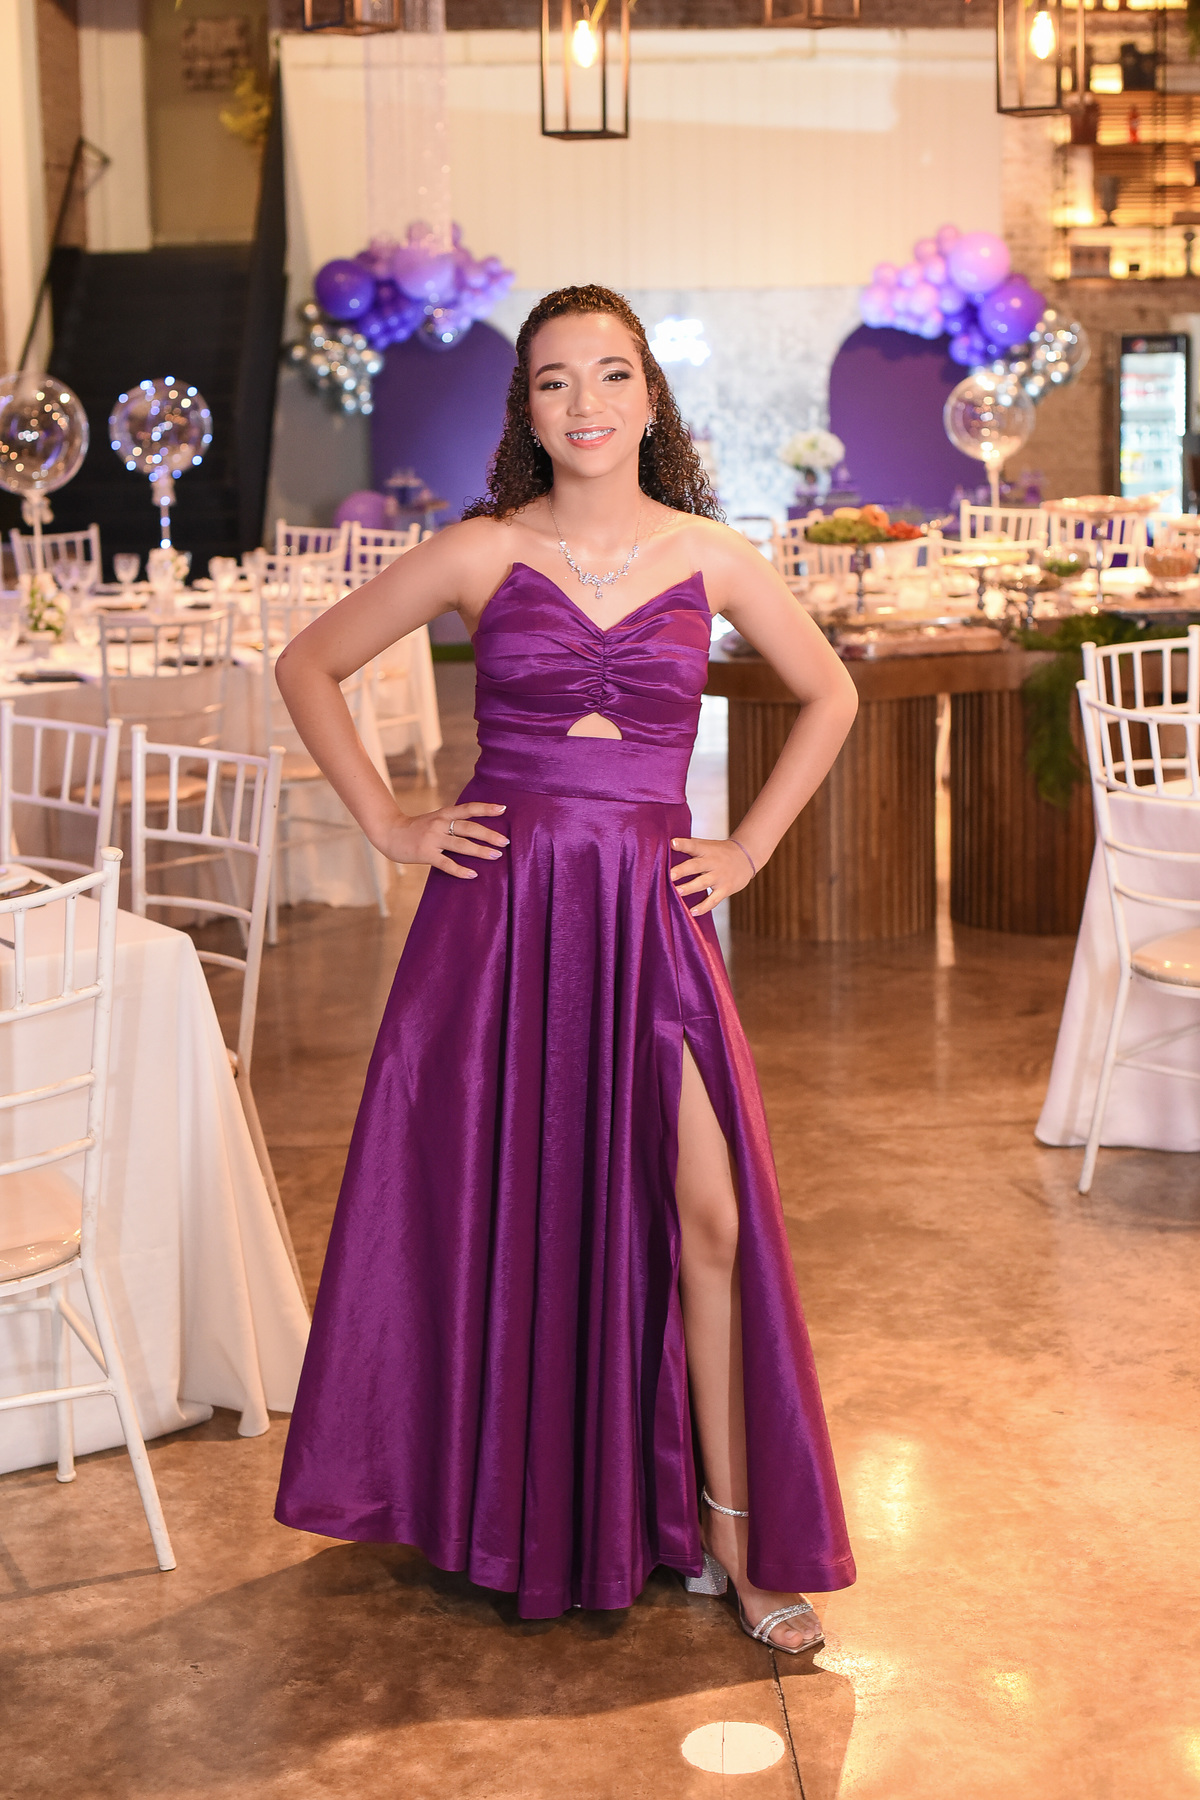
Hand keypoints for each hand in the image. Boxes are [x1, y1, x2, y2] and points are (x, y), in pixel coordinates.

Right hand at [380, 802, 508, 879]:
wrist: (389, 833)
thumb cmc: (416, 828)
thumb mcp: (435, 819)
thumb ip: (452, 821)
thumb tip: (477, 829)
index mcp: (444, 813)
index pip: (468, 808)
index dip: (486, 808)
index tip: (503, 809)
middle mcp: (440, 823)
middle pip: (469, 827)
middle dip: (489, 835)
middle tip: (505, 842)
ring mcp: (432, 839)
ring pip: (461, 845)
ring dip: (480, 851)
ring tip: (496, 856)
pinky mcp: (425, 854)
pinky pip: (446, 863)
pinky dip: (460, 870)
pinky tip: (473, 874)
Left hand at [669, 836, 755, 916]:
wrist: (746, 857)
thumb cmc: (720, 852)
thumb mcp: (707, 845)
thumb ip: (690, 847)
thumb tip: (667, 846)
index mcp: (706, 849)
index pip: (693, 845)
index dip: (683, 844)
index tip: (672, 843)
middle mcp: (712, 862)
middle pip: (696, 866)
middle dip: (682, 870)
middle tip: (670, 875)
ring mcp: (719, 876)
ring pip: (703, 883)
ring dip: (689, 888)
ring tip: (677, 892)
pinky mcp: (725, 889)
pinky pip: (713, 900)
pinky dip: (703, 907)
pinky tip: (692, 912)